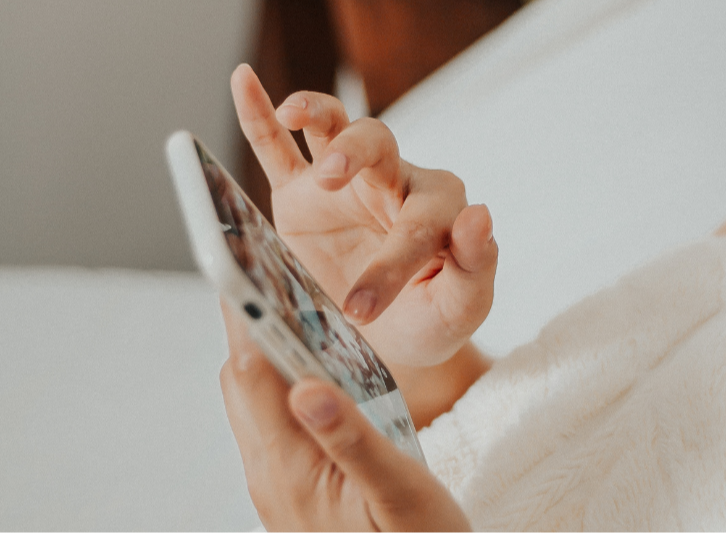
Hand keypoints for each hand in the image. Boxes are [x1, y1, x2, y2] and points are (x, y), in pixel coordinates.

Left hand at [220, 302, 472, 532]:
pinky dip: (281, 383)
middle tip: (276, 278)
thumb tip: (306, 387)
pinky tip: (314, 371)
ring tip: (295, 313)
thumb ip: (352, 440)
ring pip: (252, 401)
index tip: (247, 266)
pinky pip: (270, 422)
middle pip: (242, 382)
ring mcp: (275, 484)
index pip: (250, 374)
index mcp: (290, 469)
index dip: (248, 317)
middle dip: (253, 326)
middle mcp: (270, 475)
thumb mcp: (399, 493)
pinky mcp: (289, 489)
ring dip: (266, 354)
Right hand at [231, 64, 496, 367]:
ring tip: (294, 112)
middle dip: (352, 154)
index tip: (360, 311)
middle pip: (376, 145)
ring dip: (314, 113)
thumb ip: (476, 265)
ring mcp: (344, 186)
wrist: (382, 338)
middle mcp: (392, 184)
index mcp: (438, 209)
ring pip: (333, 129)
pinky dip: (260, 115)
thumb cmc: (427, 321)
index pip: (416, 226)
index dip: (390, 268)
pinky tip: (244, 81)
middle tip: (330, 180)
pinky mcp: (300, 197)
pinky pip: (277, 150)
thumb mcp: (459, 308)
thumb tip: (480, 214)